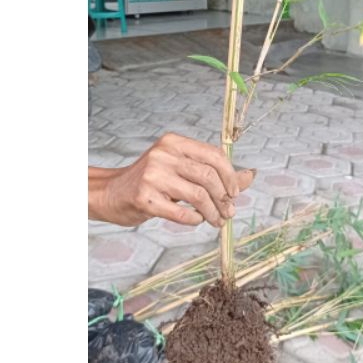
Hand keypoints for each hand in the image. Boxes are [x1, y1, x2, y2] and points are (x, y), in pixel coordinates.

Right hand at [89, 133, 255, 227]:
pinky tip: (197, 220)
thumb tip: (251, 176)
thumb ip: (215, 172)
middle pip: (208, 176)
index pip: (214, 155)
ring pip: (198, 195)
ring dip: (213, 212)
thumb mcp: (182, 169)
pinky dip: (194, 219)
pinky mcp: (144, 198)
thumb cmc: (152, 181)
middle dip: (224, 197)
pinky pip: (180, 212)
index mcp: (175, 142)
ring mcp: (152, 176)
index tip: (235, 192)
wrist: (111, 193)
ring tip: (217, 220)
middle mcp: (163, 155)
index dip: (230, 175)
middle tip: (229, 211)